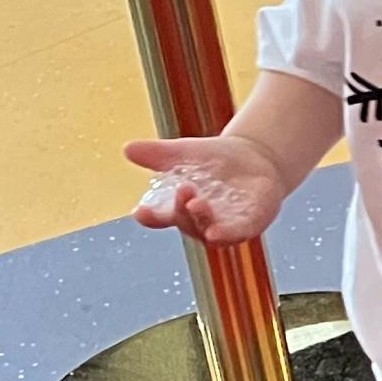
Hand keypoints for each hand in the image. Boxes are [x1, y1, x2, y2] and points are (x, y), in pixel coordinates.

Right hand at [125, 134, 288, 245]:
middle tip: (184, 189)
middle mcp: (200, 223)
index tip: (140, 212)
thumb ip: (157, 154)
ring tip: (198, 205)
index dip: (150, 217)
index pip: (160, 217)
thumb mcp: (184, 152)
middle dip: (182, 209)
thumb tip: (127, 148)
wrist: (255, 157)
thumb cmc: (212, 160)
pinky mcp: (250, 224)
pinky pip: (240, 232)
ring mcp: (226, 226)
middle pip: (186, 223)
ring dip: (203, 221)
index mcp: (179, 209)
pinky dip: (230, 232)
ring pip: (211, 232)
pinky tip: (220, 230)